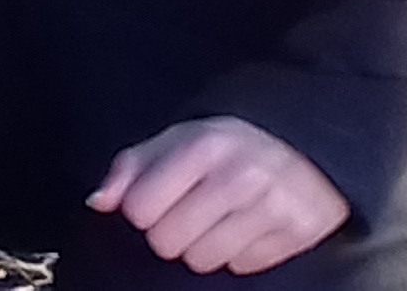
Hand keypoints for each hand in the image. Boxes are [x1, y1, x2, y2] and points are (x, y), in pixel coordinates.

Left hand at [88, 117, 350, 275]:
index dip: (142, 208)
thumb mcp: (180, 140)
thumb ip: (133, 167)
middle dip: (173, 231)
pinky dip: (239, 253)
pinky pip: (241, 267)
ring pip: (202, 261)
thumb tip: (99, 201)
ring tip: (221, 217)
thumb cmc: (232, 146)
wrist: (308, 146)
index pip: (140, 208)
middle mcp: (240, 175)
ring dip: (205, 246)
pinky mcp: (295, 233)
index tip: (158, 198)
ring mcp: (271, 206)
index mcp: (205, 146)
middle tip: (193, 210)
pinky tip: (248, 226)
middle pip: (168, 242)